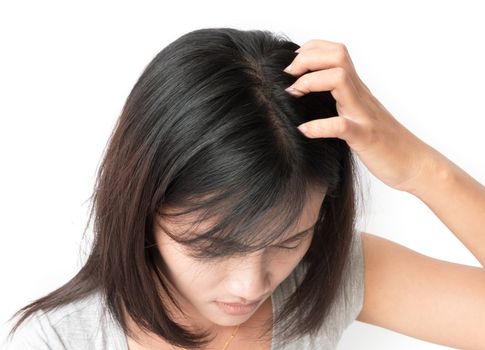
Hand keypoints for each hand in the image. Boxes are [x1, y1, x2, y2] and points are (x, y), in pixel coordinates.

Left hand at [285, 39, 434, 192]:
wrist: (414, 162)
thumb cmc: (383, 141)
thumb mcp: (358, 114)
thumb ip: (340, 100)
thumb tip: (309, 96)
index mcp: (356, 89)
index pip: (336, 52)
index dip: (311, 50)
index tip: (292, 66)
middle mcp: (360, 96)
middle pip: (338, 56)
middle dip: (308, 58)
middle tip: (289, 75)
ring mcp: (363, 115)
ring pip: (340, 79)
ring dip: (311, 81)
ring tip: (294, 94)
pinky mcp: (365, 137)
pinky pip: (342, 126)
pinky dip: (319, 126)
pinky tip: (304, 130)